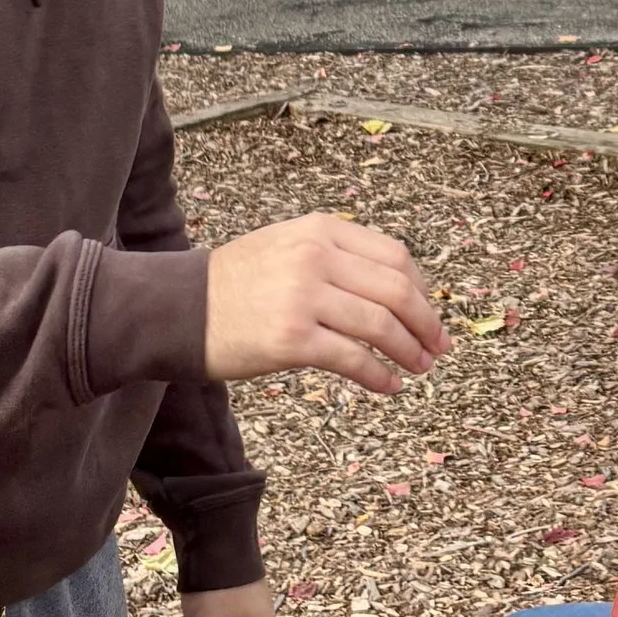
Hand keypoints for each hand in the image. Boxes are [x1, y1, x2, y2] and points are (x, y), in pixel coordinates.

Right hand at [203, 213, 447, 394]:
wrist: (179, 309)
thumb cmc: (237, 284)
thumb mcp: (289, 246)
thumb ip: (338, 257)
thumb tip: (400, 291)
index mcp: (320, 230)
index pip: (394, 257)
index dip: (422, 289)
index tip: (430, 313)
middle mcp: (315, 257)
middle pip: (396, 291)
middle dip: (426, 323)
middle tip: (438, 346)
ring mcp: (302, 297)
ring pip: (381, 326)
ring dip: (409, 351)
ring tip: (419, 368)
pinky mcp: (291, 340)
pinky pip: (353, 359)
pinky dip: (379, 376)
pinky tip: (388, 386)